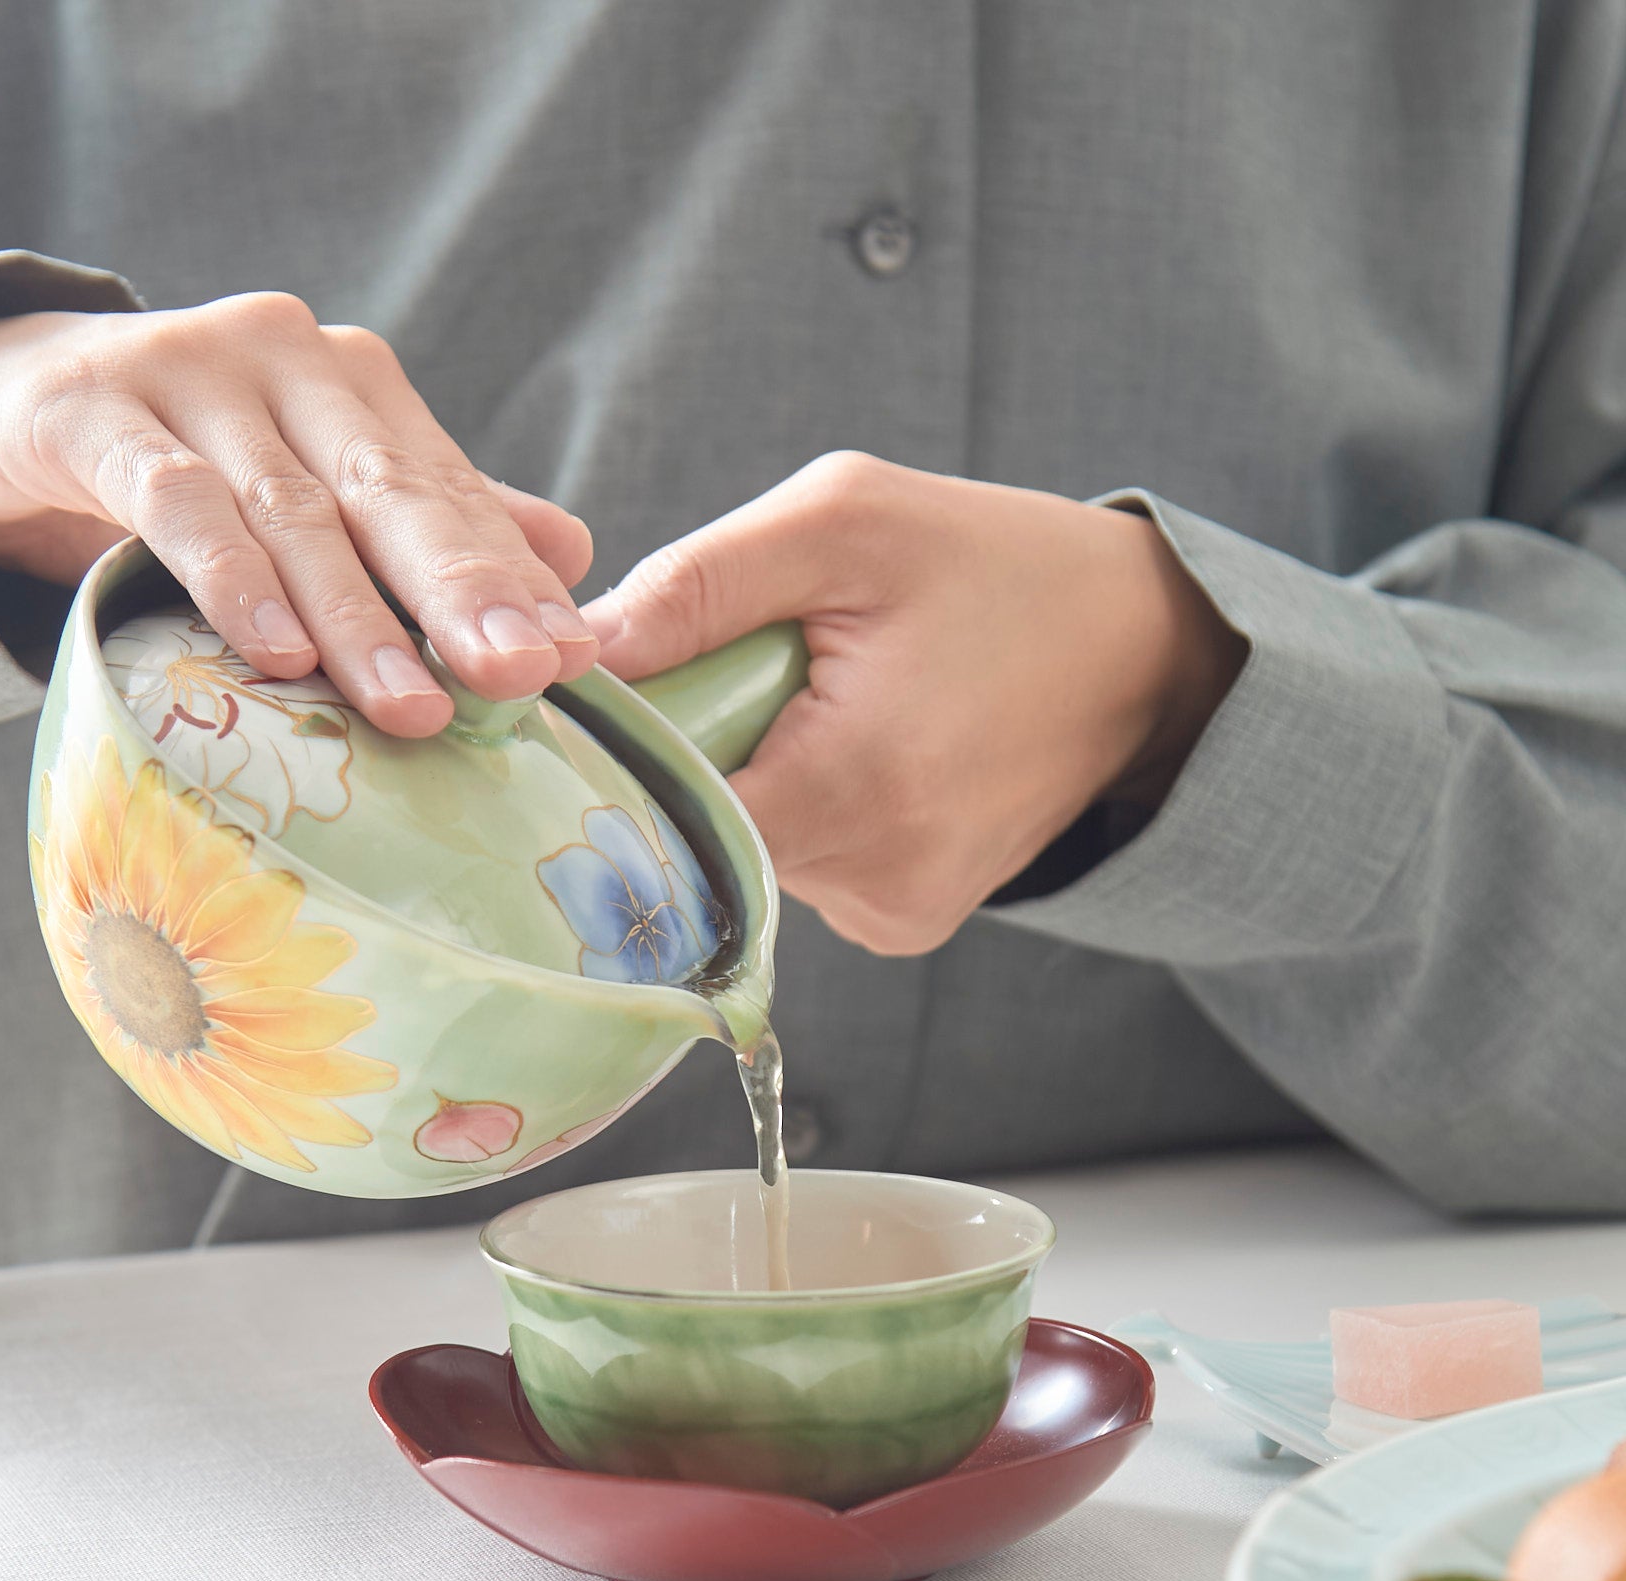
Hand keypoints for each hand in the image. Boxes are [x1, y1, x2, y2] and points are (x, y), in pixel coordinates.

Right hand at [0, 295, 598, 735]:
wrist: (10, 403)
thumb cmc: (189, 463)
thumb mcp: (313, 490)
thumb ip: (432, 518)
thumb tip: (575, 553)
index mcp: (356, 384)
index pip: (449, 492)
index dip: (510, 577)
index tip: (568, 659)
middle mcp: (288, 359)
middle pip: (387, 492)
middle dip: (458, 591)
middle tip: (519, 676)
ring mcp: (189, 372)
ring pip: (289, 509)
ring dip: (352, 616)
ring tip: (408, 706)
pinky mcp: (93, 409)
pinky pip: (173, 499)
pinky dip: (229, 573)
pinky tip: (274, 648)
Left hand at [580, 454, 1244, 954]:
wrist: (1142, 653)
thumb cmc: (995, 566)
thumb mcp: (845, 521)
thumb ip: (699, 585)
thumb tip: (575, 654)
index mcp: (854, 787)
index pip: (663, 814)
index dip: (628, 751)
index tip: (632, 688)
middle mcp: (875, 883)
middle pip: (698, 836)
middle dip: (701, 750)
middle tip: (759, 669)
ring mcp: (893, 915)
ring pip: (746, 855)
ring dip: (755, 776)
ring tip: (829, 703)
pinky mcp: (904, 921)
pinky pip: (801, 868)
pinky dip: (804, 806)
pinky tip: (860, 750)